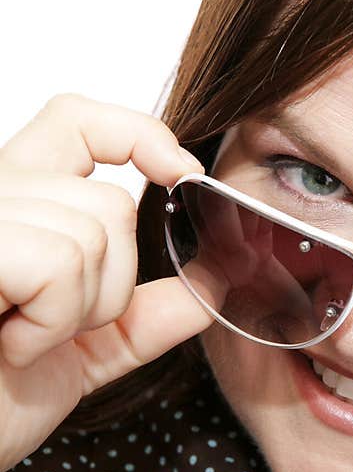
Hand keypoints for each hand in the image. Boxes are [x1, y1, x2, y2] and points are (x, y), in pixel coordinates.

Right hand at [0, 94, 214, 471]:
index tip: (181, 174)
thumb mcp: (88, 349)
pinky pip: (58, 261)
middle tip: (52, 327)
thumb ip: (147, 314)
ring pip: (92, 231)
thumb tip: (212, 286)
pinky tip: (11, 345)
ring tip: (24, 338)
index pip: (78, 121)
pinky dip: (52, 320)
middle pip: (110, 202)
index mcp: (19, 206)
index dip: (140, 134)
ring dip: (79, 310)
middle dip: (111, 284)